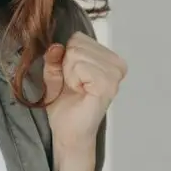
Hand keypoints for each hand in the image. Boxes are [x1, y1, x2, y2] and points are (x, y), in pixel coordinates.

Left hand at [43, 31, 126, 151]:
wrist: (68, 132)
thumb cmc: (66, 106)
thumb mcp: (54, 75)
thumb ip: (54, 57)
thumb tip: (54, 46)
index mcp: (108, 59)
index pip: (79, 38)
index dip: (67, 58)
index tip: (71, 78)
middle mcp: (116, 64)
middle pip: (77, 44)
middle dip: (67, 66)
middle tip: (74, 86)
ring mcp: (114, 74)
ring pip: (77, 55)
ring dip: (70, 74)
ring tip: (77, 90)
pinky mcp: (108, 84)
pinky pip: (80, 66)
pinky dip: (73, 80)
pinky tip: (80, 92)